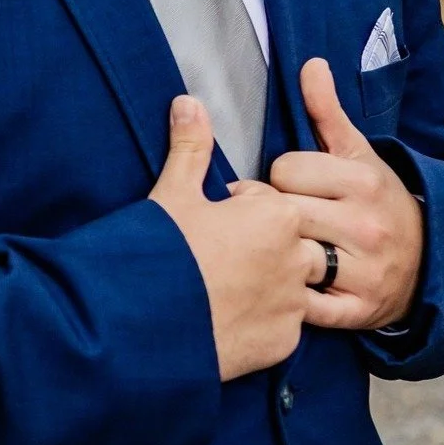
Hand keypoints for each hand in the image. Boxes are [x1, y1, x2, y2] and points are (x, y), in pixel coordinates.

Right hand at [151, 95, 319, 380]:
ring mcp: (293, 304)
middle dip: (262, 246)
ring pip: (293, 285)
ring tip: (224, 288)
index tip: (209, 226)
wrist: (146, 323)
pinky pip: (283, 325)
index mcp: (277, 214)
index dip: (237, 212)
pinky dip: (261, 321)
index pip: (270, 202)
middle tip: (216, 258)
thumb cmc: (161, 252)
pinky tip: (227, 318)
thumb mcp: (173, 194)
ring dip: (268, 284)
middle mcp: (296, 257)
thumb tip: (189, 102)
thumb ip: (190, 147)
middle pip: (292, 242)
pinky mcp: (284, 342)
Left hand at [264, 58, 423, 331]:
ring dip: (277, 254)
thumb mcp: (358, 155)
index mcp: (364, 182)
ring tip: (281, 249)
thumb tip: (310, 63)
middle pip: (282, 212)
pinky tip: (289, 285)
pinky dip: (290, 298)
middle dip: (273, 215)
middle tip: (280, 219)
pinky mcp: (359, 309)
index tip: (292, 186)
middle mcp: (367, 225)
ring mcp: (365, 270)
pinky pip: (305, 304)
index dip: (281, 178)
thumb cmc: (378, 200)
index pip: (284, 171)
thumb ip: (327, 112)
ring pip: (290, 256)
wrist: (430, 261)